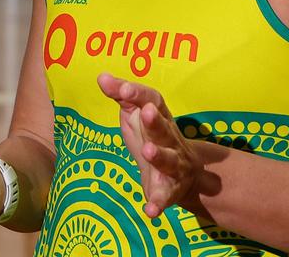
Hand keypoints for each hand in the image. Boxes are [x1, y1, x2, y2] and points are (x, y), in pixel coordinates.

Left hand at [97, 72, 202, 217]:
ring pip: (168, 160)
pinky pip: (165, 197)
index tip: (122, 88)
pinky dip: (158, 204)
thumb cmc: (153, 136)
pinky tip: (150, 211)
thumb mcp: (135, 114)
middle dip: (155, 121)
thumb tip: (101, 76)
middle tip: (146, 112)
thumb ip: (121, 95)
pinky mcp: (169, 190)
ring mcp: (173, 166)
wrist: (187, 175)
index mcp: (160, 117)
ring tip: (147, 151)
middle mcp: (170, 139)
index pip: (152, 100)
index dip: (138, 94)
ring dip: (158, 155)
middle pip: (164, 128)